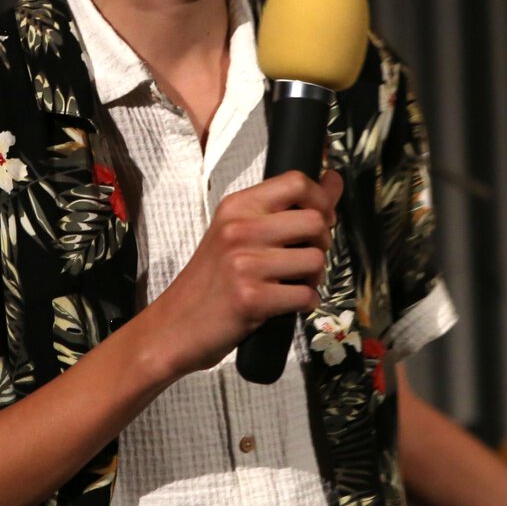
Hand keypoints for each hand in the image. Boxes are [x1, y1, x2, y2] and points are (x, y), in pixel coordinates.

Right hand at [144, 169, 342, 378]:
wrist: (174, 325)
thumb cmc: (209, 280)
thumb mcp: (236, 232)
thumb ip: (284, 207)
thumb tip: (332, 180)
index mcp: (236, 206)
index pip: (297, 181)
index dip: (321, 199)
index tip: (322, 217)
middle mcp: (240, 229)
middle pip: (315, 221)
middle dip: (322, 243)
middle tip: (304, 257)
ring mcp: (245, 263)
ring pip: (316, 260)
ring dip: (313, 278)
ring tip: (291, 283)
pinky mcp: (252, 298)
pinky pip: (306, 295)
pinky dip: (304, 303)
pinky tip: (285, 303)